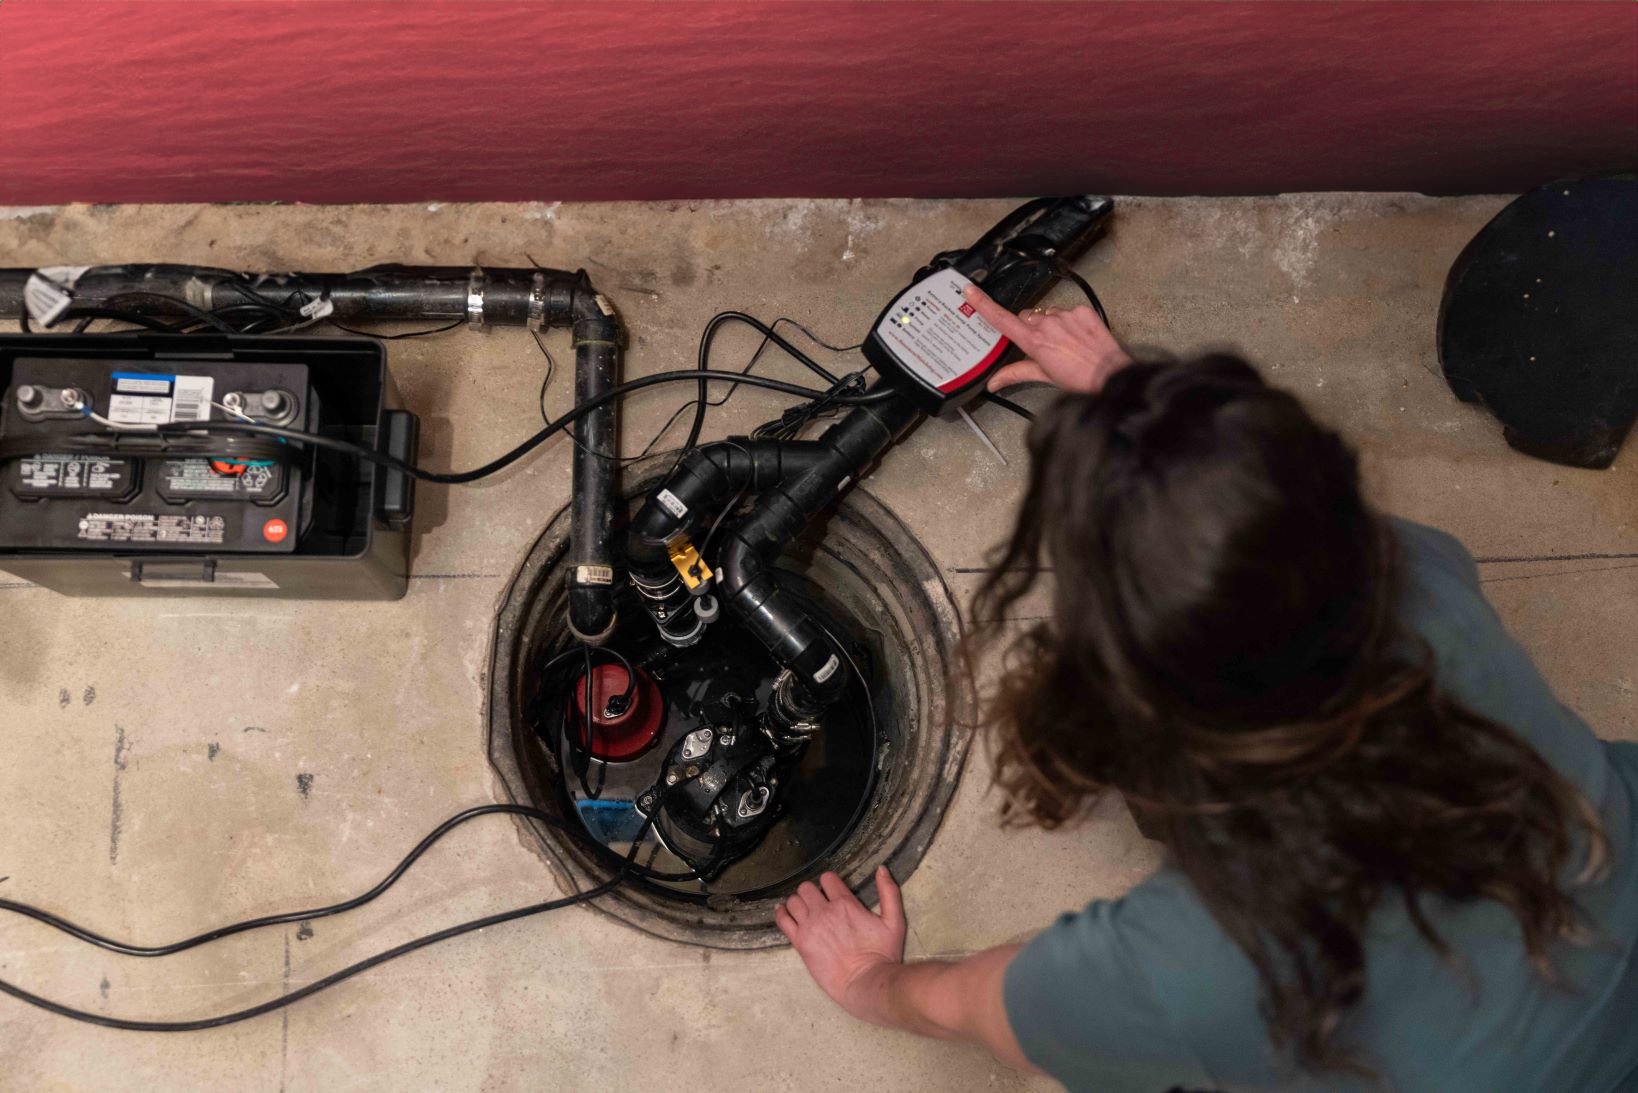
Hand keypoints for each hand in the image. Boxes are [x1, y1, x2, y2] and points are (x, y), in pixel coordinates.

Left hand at [777, 866, 906, 1024]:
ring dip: (798, 902)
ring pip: (793, 901)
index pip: (828, 879)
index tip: (831, 891)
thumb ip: (889, 892)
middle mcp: (824, 911)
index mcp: (845, 903)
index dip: (829, 882)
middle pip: (807, 888)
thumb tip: (882, 869)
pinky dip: (781, 913)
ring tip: (804, 910)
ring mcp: (810, 927)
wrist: (866, 983)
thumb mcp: (894, 921)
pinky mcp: (800, 943)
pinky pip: (782, 920)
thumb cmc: (882, 954)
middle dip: (811, 892)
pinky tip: (784, 913)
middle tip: (817, 902)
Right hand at [962, 283, 1130, 393]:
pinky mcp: (1082, 310)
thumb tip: (993, 382)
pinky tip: (1077, 336)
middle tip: (1042, 346)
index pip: (1002, 319)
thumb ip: (1015, 374)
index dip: (983, 304)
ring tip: (1064, 344)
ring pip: (1047, 314)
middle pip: (1026, 317)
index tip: (970, 291)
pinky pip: (1068, 311)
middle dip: (1029, 328)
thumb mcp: (1044, 376)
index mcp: (1034, 341)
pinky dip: (1069, 321)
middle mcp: (1047, 323)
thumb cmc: (1078, 379)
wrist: (1110, 374)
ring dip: (1050, 324)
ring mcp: (1065, 315)